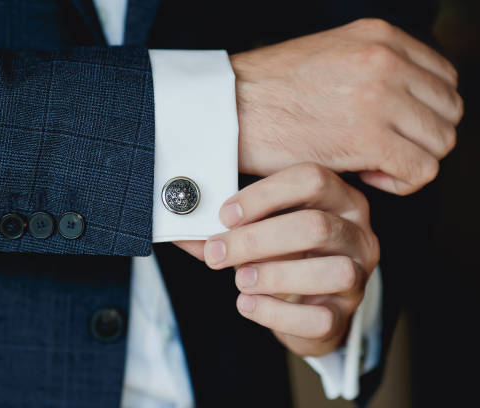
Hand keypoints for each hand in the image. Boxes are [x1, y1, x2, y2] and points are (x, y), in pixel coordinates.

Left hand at [179, 163, 379, 355]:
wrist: (305, 306)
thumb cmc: (281, 256)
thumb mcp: (259, 231)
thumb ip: (226, 227)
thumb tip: (181, 226)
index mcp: (338, 198)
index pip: (311, 179)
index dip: (264, 195)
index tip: (225, 215)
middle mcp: (357, 233)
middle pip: (315, 226)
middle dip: (256, 240)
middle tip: (217, 253)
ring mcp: (358, 276)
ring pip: (332, 272)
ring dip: (274, 275)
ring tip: (240, 279)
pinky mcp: (345, 315)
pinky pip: (320, 318)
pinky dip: (276, 313)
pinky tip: (248, 304)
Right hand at [232, 18, 462, 194]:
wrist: (229, 106)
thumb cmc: (266, 89)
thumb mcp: (328, 55)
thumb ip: (370, 68)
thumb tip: (398, 104)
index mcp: (379, 36)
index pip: (442, 78)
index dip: (424, 112)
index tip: (396, 128)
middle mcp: (387, 61)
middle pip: (448, 111)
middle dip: (422, 137)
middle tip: (386, 149)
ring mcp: (380, 97)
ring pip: (441, 142)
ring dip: (413, 159)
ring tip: (374, 164)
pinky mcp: (367, 137)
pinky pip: (421, 169)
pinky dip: (401, 181)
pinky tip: (368, 176)